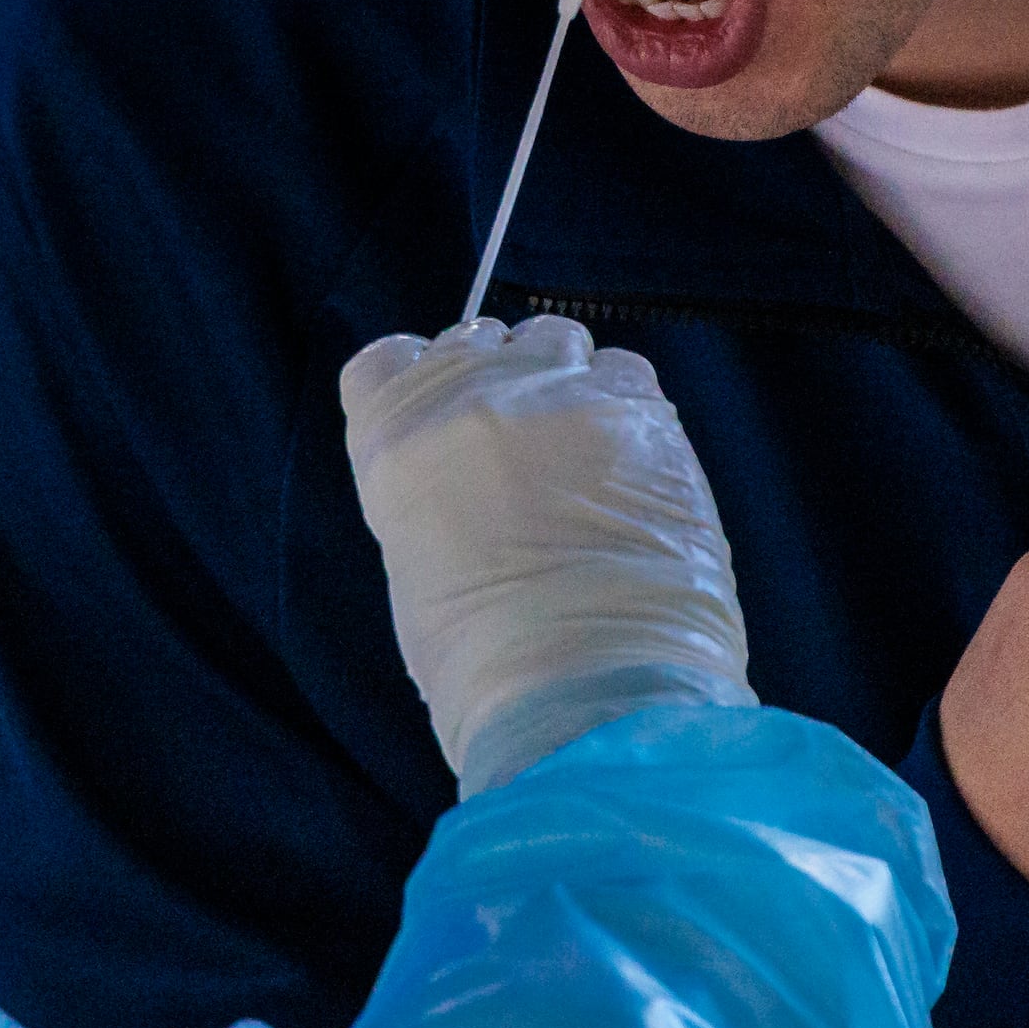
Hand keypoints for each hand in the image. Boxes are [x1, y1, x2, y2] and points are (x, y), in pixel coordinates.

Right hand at [340, 316, 752, 792]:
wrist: (585, 685)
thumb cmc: (484, 663)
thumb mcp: (419, 570)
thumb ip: (435, 496)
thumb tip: (472, 478)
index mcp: (396, 442)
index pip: (388, 362)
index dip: (419, 383)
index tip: (444, 417)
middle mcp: (471, 396)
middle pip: (478, 342)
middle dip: (498, 382)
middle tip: (523, 448)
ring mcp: (559, 392)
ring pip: (557, 342)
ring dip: (564, 382)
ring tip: (581, 455)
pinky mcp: (640, 410)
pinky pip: (626, 371)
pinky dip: (625, 406)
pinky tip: (629, 465)